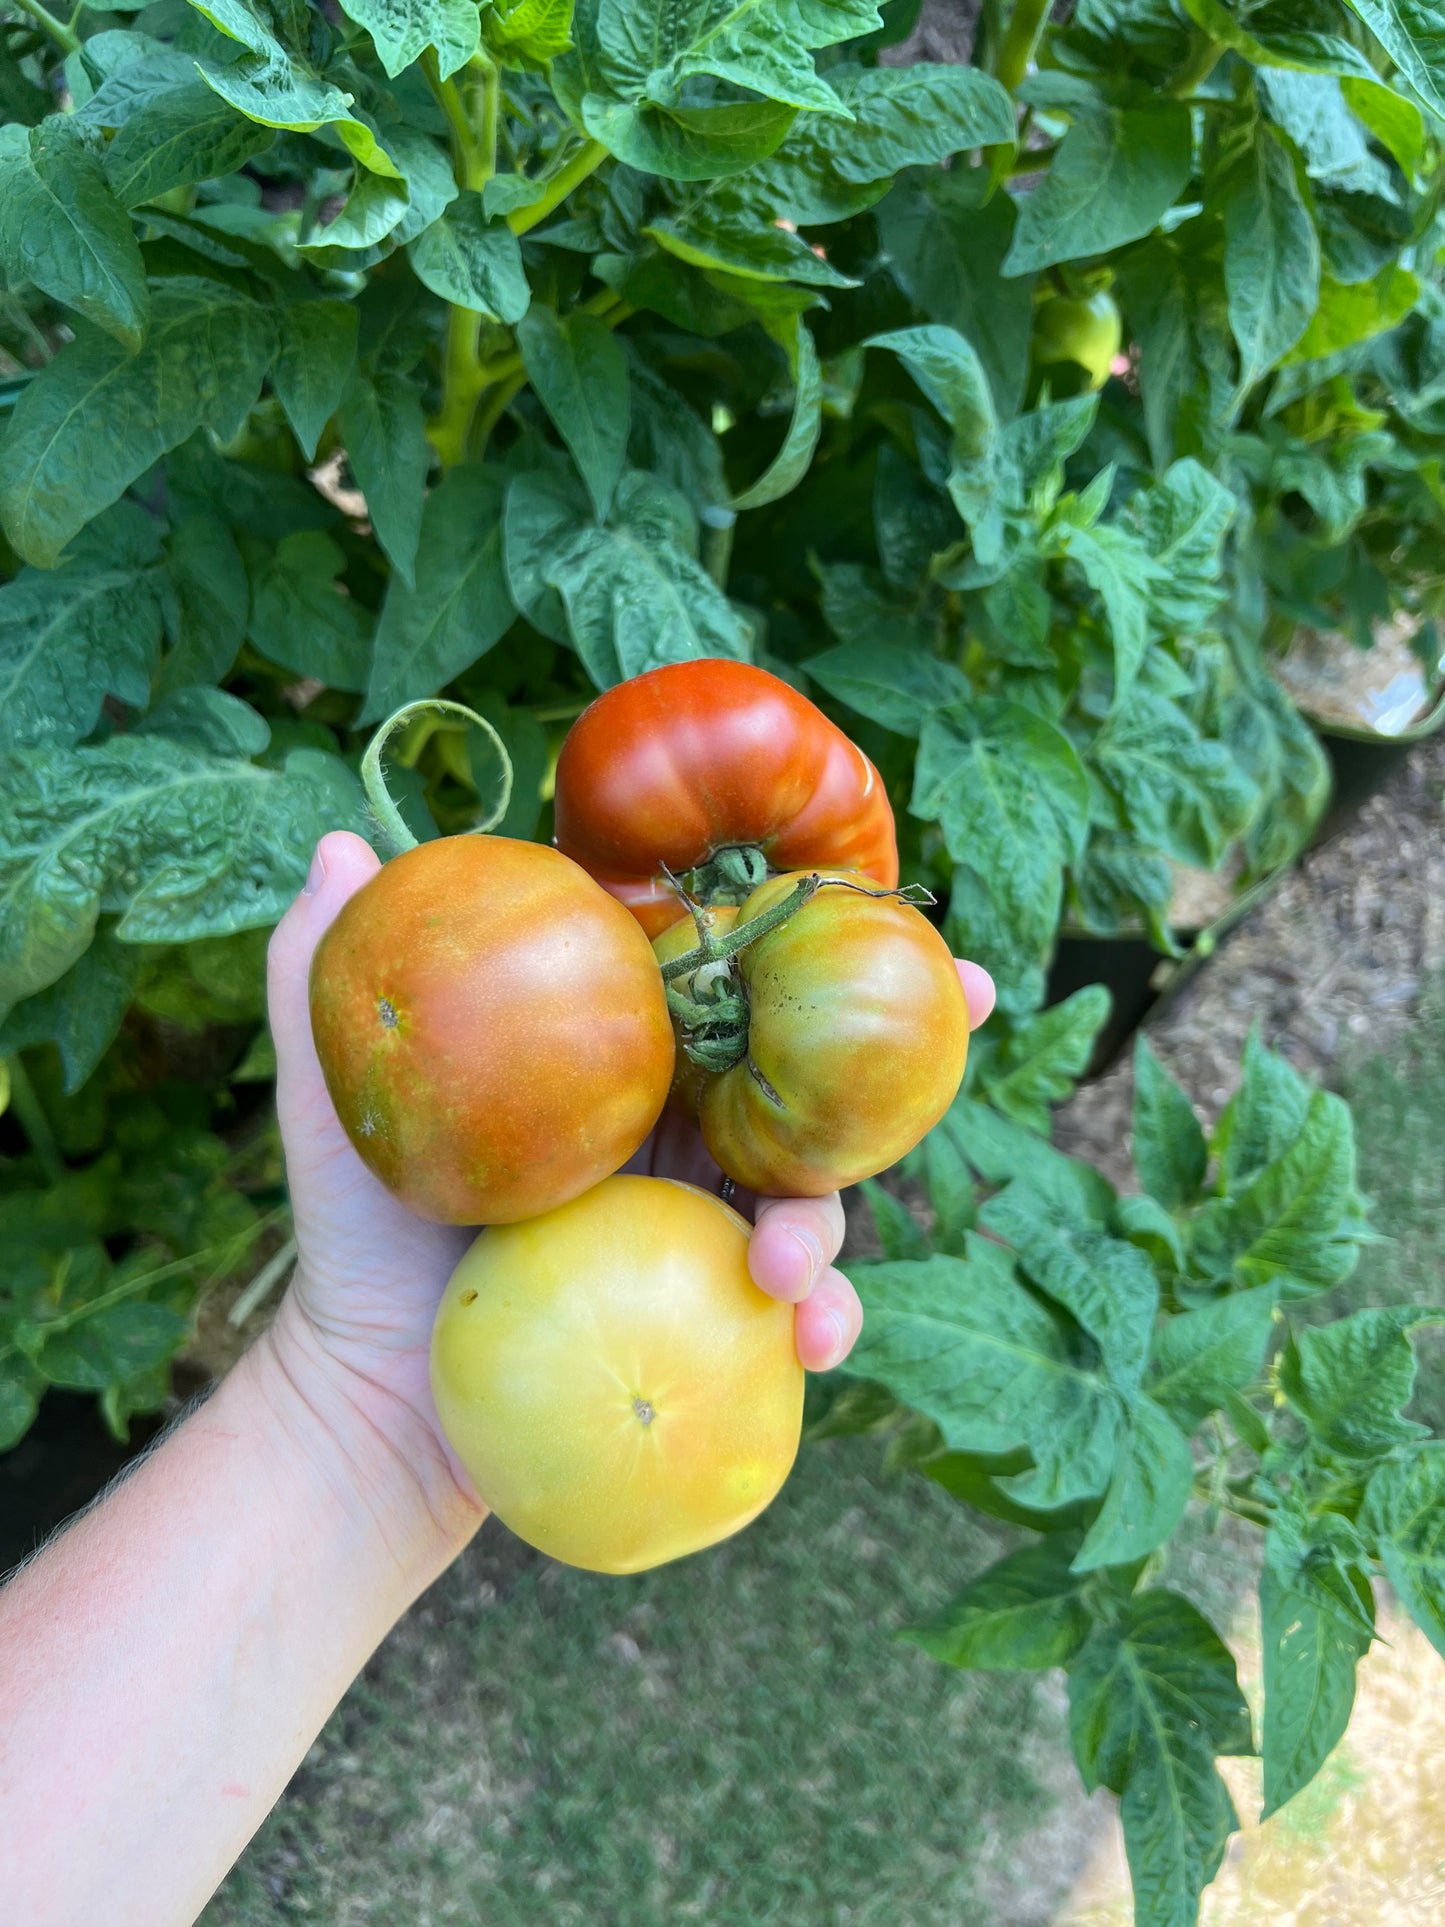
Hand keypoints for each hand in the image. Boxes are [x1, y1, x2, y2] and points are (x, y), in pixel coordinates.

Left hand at [263, 831, 995, 1515]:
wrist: (371, 1398)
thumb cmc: (354, 1236)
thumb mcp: (332, 1101)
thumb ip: (324, 976)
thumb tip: (340, 844)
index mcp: (612, 1055)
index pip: (720, 972)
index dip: (805, 927)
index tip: (887, 893)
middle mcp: (672, 1123)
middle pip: (801, 1068)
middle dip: (894, 1029)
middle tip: (966, 992)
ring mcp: (697, 1215)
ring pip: (811, 1188)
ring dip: (829, 1217)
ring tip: (784, 1270)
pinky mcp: (707, 1304)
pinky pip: (789, 1304)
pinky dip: (820, 1316)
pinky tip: (809, 1342)